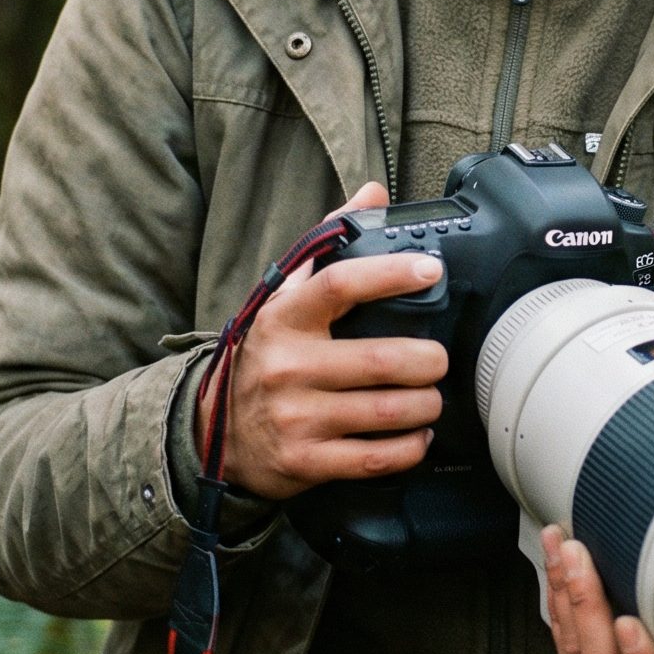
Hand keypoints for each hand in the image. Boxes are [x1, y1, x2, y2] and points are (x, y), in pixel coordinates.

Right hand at [198, 183, 449, 500]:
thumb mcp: (285, 297)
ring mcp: (295, 417)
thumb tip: (372, 192)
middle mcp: (287, 366)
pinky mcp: (305, 461)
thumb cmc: (266, 355)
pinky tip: (417, 434)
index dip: (391, 273)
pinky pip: (376, 458)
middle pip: (382, 360)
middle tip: (438, 359)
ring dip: (426, 404)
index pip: (340, 284)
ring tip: (431, 396)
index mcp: (285, 318)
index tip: (429, 269)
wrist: (216, 433)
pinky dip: (410, 446)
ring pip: (388, 411)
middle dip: (429, 361)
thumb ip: (328, 243)